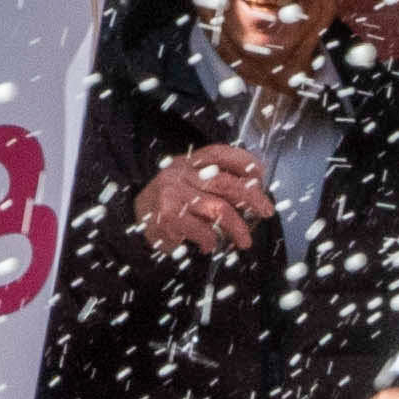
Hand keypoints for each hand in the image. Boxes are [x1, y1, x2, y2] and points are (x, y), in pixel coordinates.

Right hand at [137, 142, 279, 253]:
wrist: (132, 223)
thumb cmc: (169, 206)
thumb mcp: (189, 187)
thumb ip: (214, 186)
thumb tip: (253, 196)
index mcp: (188, 163)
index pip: (218, 153)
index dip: (242, 161)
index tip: (260, 174)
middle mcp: (180, 173)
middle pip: (224, 181)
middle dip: (251, 198)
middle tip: (266, 212)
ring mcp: (172, 193)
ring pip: (218, 207)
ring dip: (237, 227)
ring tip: (244, 241)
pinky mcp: (167, 215)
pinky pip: (201, 228)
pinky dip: (211, 239)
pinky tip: (211, 245)